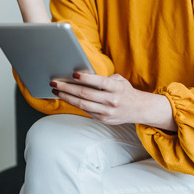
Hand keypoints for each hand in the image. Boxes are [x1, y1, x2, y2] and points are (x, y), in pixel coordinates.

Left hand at [52, 72, 176, 130]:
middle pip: (85, 94)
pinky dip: (75, 103)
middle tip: (55, 83)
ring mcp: (107, 112)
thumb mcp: (119, 81)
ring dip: (67, 97)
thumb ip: (104, 79)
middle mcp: (112, 101)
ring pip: (82, 104)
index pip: (98, 82)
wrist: (138, 109)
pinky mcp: (103, 119)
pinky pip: (85, 110)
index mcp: (116, 88)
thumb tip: (83, 77)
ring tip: (56, 91)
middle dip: (67, 88)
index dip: (85, 78)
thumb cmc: (125, 91)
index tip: (73, 74)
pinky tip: (67, 98)